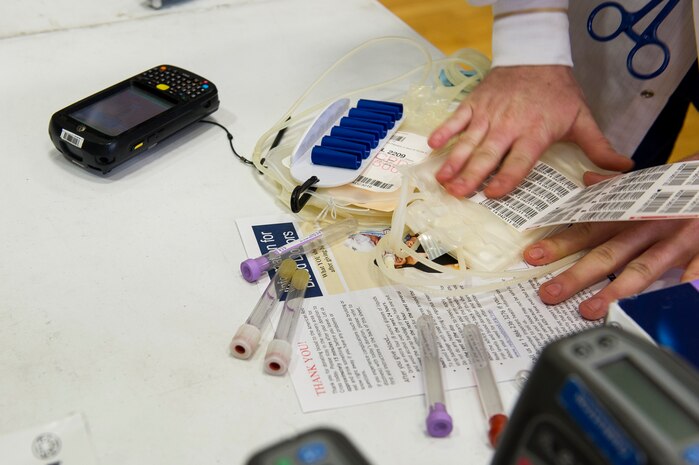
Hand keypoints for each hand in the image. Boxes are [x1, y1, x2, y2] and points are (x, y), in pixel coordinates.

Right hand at [428, 66, 632, 197]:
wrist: (536, 54)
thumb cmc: (558, 91)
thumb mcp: (581, 118)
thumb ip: (598, 147)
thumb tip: (623, 169)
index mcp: (534, 132)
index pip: (519, 160)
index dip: (507, 178)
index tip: (493, 194)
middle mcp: (508, 125)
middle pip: (487, 155)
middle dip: (471, 176)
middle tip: (457, 194)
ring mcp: (488, 114)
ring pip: (468, 141)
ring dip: (454, 161)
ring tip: (441, 179)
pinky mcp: (474, 103)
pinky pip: (457, 119)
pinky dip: (445, 131)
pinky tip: (433, 145)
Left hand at [523, 154, 698, 319]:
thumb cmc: (676, 187)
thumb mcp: (642, 185)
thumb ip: (614, 188)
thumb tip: (587, 179)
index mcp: (626, 214)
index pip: (585, 230)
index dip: (558, 244)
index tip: (532, 257)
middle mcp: (644, 227)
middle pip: (605, 255)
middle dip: (575, 276)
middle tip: (549, 293)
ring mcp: (672, 239)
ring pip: (640, 268)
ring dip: (614, 290)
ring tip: (590, 311)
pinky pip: (693, 267)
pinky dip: (684, 282)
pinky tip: (668, 298)